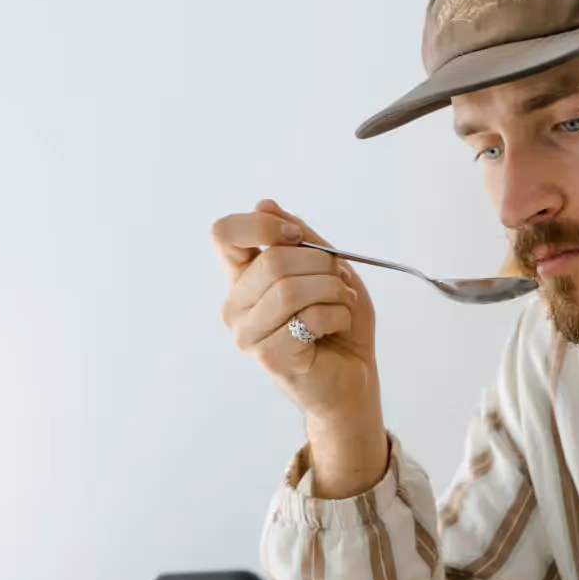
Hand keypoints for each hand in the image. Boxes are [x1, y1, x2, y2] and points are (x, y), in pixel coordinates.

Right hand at [212, 201, 386, 495]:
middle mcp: (236, 306)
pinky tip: (337, 325)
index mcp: (243, 278)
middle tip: (340, 282)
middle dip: (322, 264)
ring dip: (333, 291)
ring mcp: (248, 335)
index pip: (224, 234)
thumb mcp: (327, 267)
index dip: (262, 224)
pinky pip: (307, 318)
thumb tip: (265, 203)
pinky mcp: (270, 357)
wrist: (355, 376)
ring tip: (343, 303)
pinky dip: (337, 315)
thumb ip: (300, 238)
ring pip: (290, 289)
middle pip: (272, 260)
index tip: (296, 235)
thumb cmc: (338, 321)